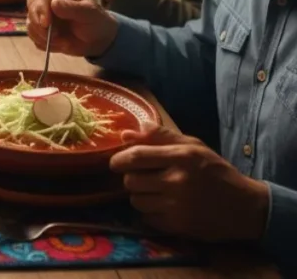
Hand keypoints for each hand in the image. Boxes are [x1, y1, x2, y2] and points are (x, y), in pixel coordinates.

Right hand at [26, 0, 117, 58]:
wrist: (98, 40)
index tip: (45, 23)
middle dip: (37, 22)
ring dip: (41, 35)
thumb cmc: (96, 22)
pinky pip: (32, 34)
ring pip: (29, 21)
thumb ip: (72, 8)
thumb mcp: (89, 14)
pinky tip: (58, 44)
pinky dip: (42, 42)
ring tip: (60, 41)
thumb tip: (53, 3)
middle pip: (31, 4)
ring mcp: (43, 14)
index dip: (41, 5)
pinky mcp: (41, 28)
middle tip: (50, 36)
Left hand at [110, 126, 269, 242]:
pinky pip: (147, 218)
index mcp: (181, 157)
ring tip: (154, 192)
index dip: (119, 159)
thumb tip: (125, 134)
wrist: (245, 207)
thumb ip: (159, 137)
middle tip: (142, 178)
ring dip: (140, 196)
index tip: (115, 162)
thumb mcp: (193, 146)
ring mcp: (178, 206)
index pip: (136, 157)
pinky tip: (163, 207)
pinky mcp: (179, 226)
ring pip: (136, 201)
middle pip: (131, 180)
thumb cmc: (216, 172)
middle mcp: (177, 181)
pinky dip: (150, 213)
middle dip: (131, 178)